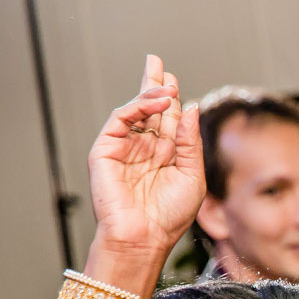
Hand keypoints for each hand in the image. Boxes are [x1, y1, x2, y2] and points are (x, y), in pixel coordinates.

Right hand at [86, 54, 204, 272]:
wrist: (144, 236)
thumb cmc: (170, 215)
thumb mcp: (192, 176)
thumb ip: (191, 142)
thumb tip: (191, 108)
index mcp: (166, 156)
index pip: (168, 121)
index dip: (171, 101)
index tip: (175, 81)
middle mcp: (144, 149)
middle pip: (149, 110)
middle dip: (153, 85)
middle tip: (157, 62)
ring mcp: (124, 148)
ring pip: (135, 111)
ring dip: (149, 93)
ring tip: (166, 81)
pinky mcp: (105, 150)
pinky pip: (121, 120)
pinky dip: (138, 106)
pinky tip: (158, 101)